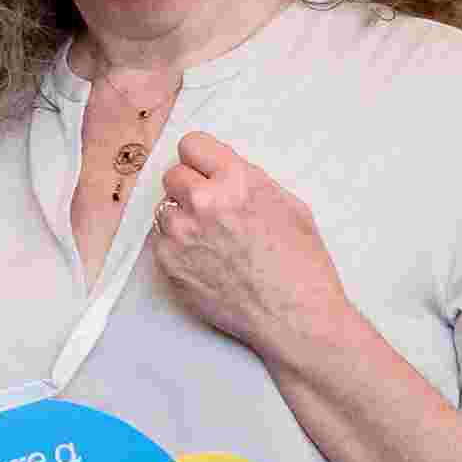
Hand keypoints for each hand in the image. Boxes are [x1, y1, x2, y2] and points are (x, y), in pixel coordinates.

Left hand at [148, 133, 356, 365]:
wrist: (295, 316)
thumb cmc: (301, 265)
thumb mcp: (288, 205)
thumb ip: (248, 181)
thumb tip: (221, 170)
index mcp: (236, 181)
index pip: (192, 145)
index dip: (201, 160)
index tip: (206, 171)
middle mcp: (203, 202)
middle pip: (173, 175)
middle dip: (191, 188)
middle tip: (212, 209)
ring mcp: (180, 233)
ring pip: (163, 208)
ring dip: (181, 217)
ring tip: (212, 238)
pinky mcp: (167, 262)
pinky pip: (160, 240)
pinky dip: (177, 245)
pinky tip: (205, 259)